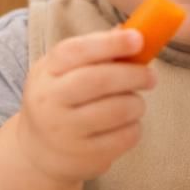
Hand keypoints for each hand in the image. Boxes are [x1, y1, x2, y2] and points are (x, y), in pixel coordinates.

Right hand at [13, 27, 155, 184]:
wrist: (39, 152)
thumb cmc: (61, 100)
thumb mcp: (65, 72)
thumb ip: (96, 52)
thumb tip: (135, 32)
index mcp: (46, 72)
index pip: (76, 51)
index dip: (110, 43)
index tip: (139, 38)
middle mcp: (50, 101)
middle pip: (100, 80)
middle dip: (134, 74)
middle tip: (151, 77)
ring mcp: (65, 132)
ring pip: (118, 109)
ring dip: (137, 103)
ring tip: (135, 103)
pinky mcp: (85, 156)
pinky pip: (125, 136)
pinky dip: (135, 127)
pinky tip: (128, 124)